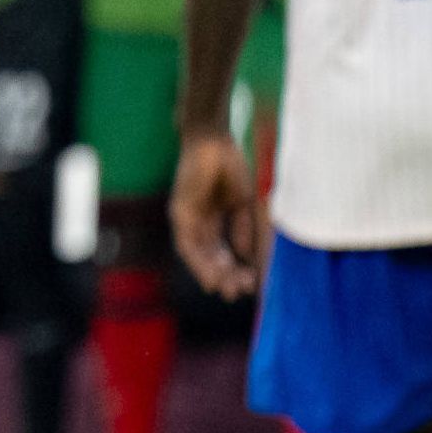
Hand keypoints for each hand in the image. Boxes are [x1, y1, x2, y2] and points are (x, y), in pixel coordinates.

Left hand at [170, 129, 262, 298]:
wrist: (213, 139)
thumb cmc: (230, 165)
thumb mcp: (243, 203)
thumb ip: (244, 229)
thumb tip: (246, 258)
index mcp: (215, 218)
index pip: (225, 250)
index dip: (237, 268)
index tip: (251, 283)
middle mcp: (199, 222)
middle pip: (212, 256)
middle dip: (226, 276)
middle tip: (239, 293)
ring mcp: (187, 218)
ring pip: (199, 255)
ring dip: (213, 275)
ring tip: (227, 291)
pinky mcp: (179, 214)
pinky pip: (187, 245)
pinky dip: (199, 263)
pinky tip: (210, 279)